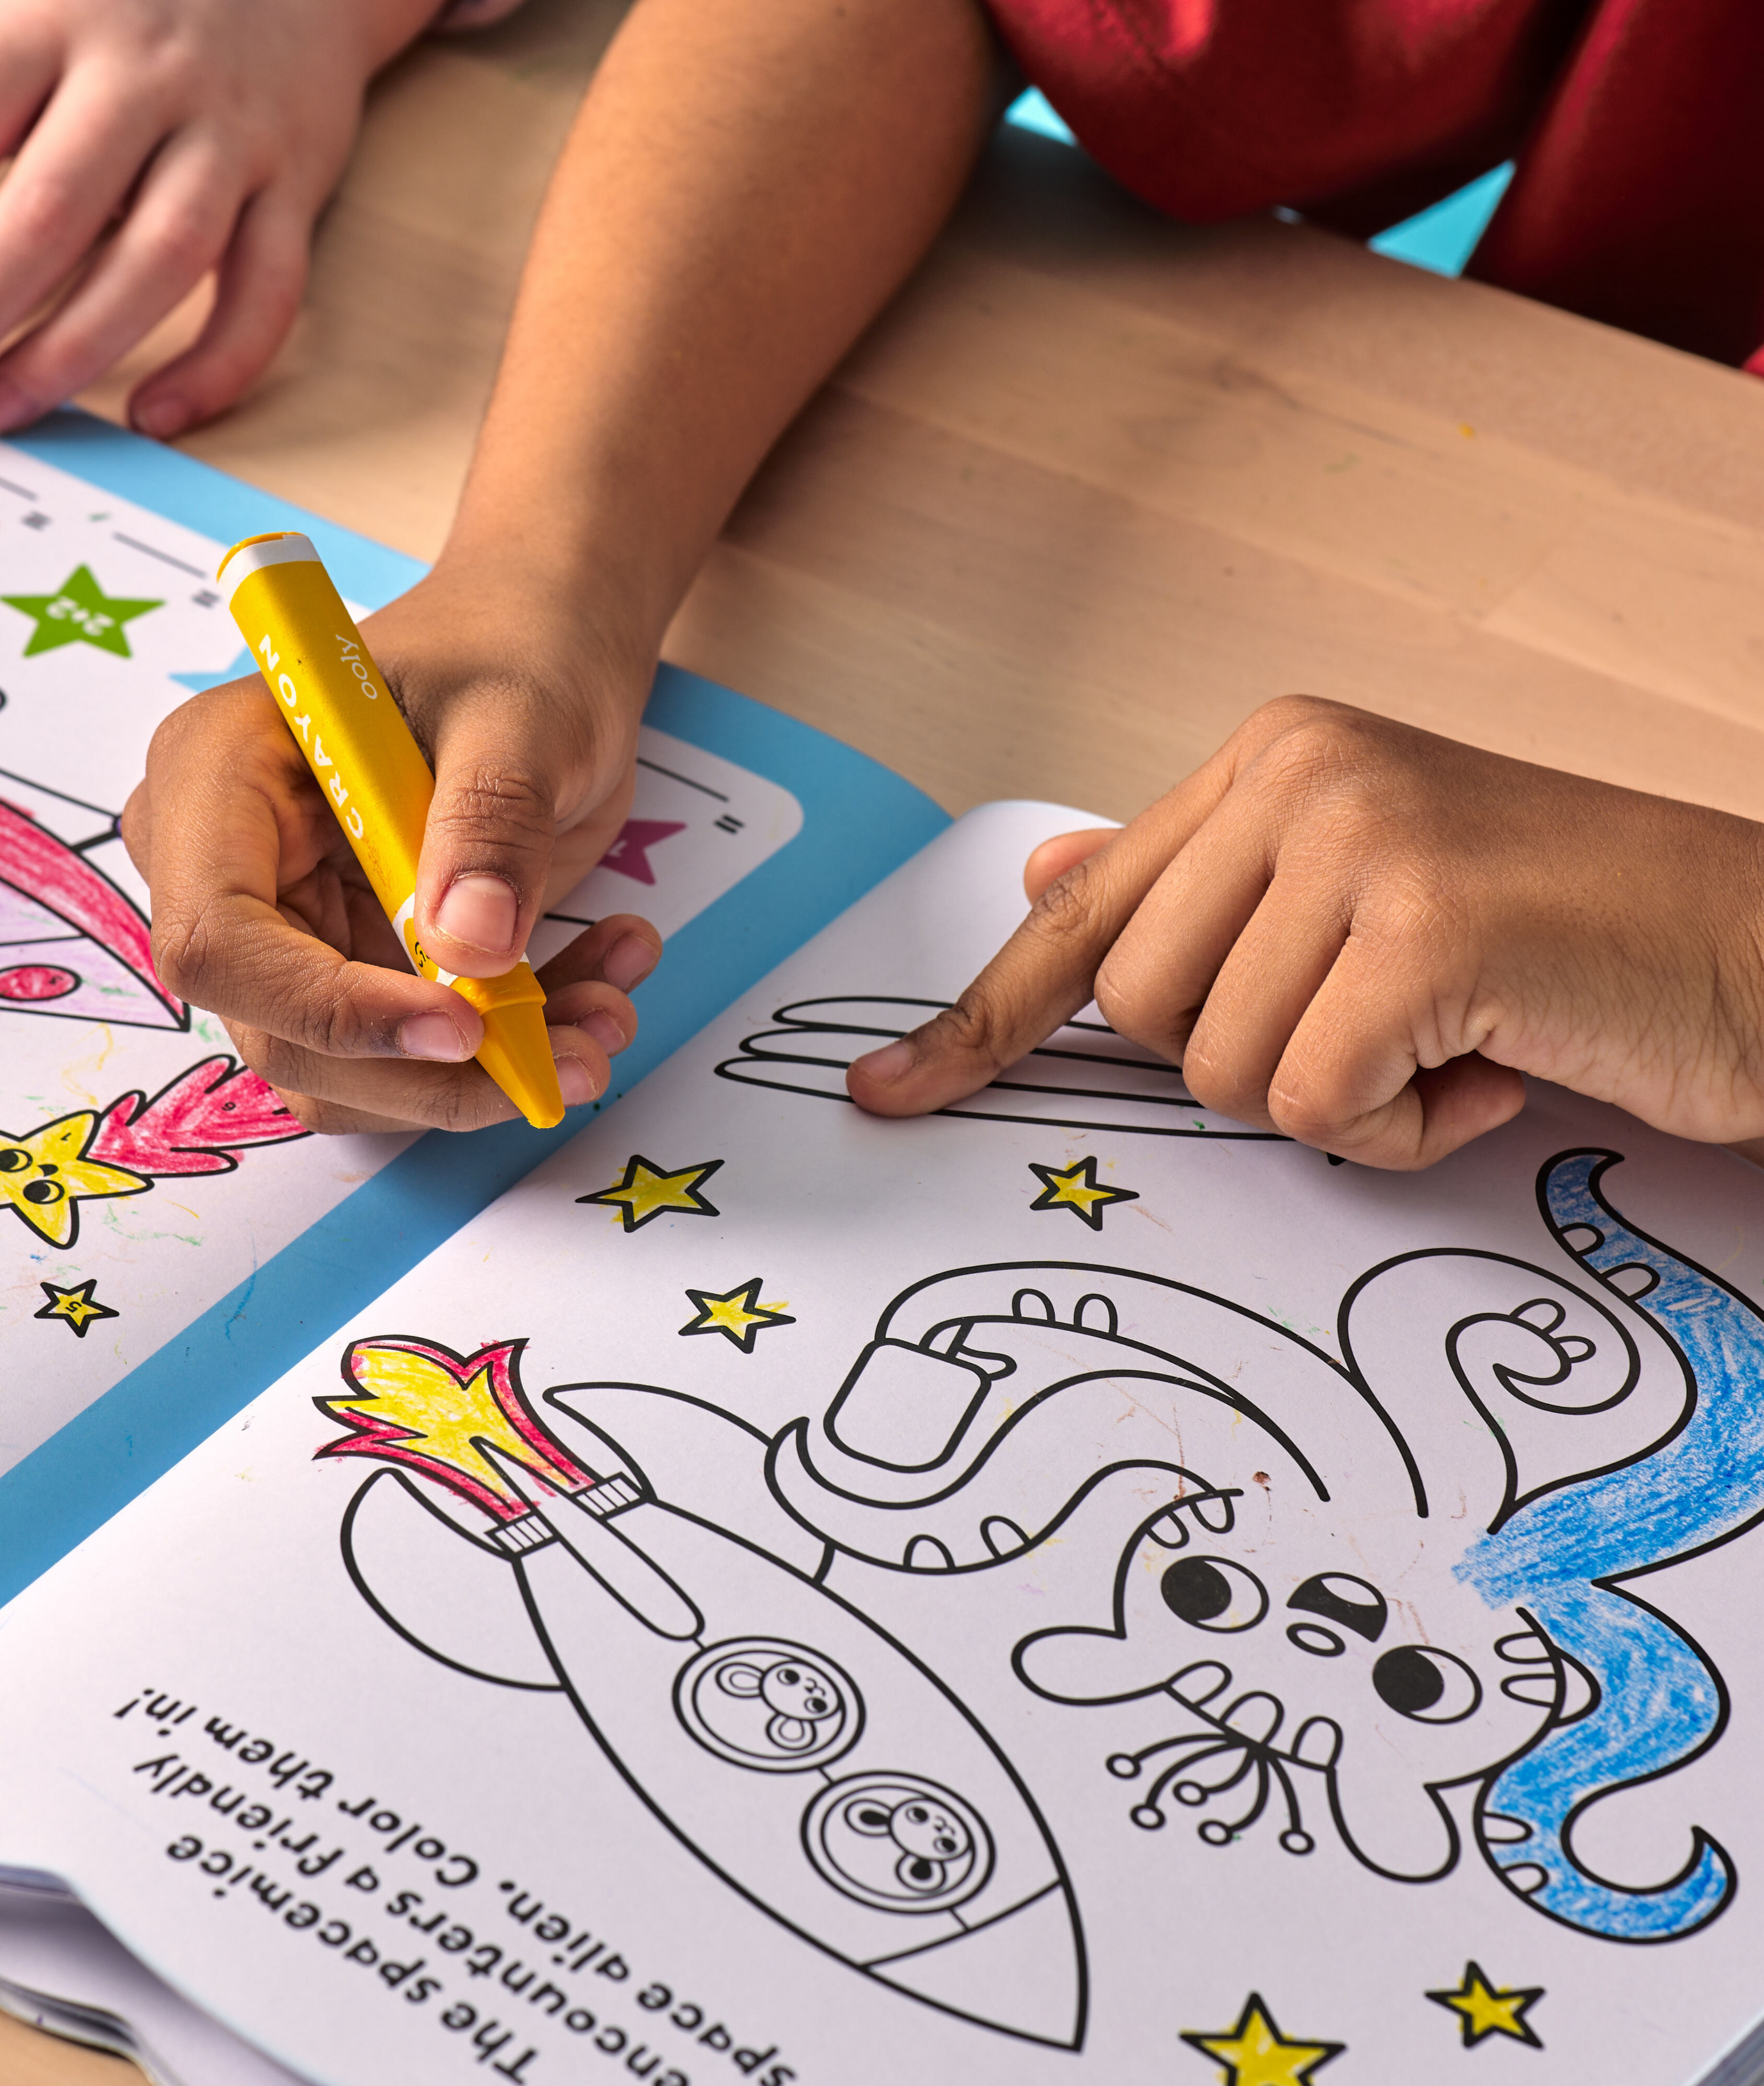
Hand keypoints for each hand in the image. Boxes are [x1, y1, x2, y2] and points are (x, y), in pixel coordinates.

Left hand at [0, 0, 439, 436]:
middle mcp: (140, 71)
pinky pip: (266, 295)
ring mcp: (227, 131)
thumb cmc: (114, 6)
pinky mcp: (296, 184)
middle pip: (46, 217)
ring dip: (73, 353)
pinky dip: (215, 369)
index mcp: (38, 15)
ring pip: (157, 264)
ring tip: (0, 410)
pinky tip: (155, 416)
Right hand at [122, 565, 659, 1133]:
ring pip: (356, 1074)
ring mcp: (288, 931)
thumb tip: (470, 950)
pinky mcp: (357, 974)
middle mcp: (227, 867)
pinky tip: (598, 986)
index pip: (219, 938)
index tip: (461, 1028)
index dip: (330, 1008)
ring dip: (487, 1078)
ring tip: (609, 1010)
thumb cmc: (515, 645)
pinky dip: (512, 1052)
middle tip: (581, 1053)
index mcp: (218, 774)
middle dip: (435, 1072)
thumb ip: (491, 819)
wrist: (548, 647)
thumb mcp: (521, 713)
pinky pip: (415, 1060)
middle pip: (285, 1034)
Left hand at [848, 696, 1763, 1167]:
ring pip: (1215, 1068)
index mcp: (1272, 757)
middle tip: (1385, 1021)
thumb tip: (1048, 875)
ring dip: (1338, 1098)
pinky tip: (1491, 1059)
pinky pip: (1311, 1104)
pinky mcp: (1417, 927)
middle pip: (1137, 1010)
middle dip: (1252, 1058)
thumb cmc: (1559, 935)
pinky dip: (1401, 1129)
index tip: (887, 1089)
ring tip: (1450, 1032)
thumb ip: (1202, 887)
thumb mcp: (1360, 891)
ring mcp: (1357, 839)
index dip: (979, 1018)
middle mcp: (1299, 772)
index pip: (1081, 916)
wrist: (1755, 953)